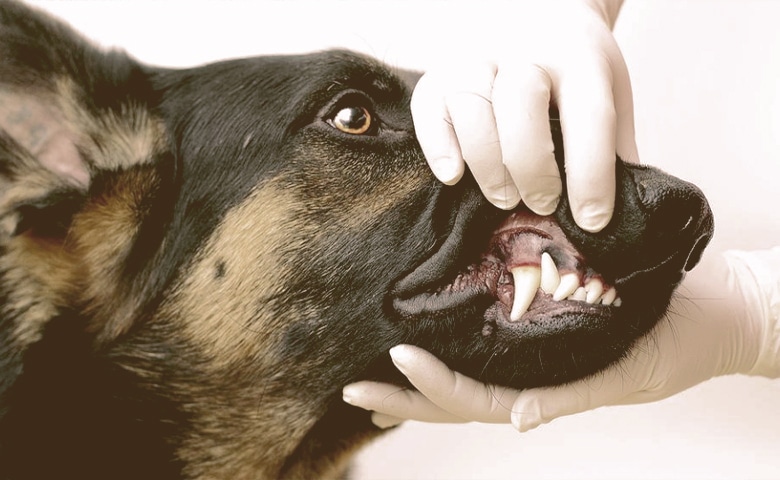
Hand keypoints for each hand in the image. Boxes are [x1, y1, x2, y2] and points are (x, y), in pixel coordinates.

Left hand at [343, 248, 779, 430]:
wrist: (716, 308)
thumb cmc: (679, 343)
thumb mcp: (629, 375)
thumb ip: (571, 396)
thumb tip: (515, 422)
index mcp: (546, 388)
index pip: (475, 398)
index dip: (434, 386)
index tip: (394, 362)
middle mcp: (530, 371)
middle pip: (455, 393)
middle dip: (403, 397)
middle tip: (349, 388)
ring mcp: (533, 350)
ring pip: (465, 368)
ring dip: (417, 375)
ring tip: (371, 370)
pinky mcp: (542, 317)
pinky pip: (489, 331)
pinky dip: (452, 333)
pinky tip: (426, 325)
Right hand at [411, 0, 636, 231]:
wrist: (528, 4)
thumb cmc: (568, 62)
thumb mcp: (605, 87)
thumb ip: (613, 143)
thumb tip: (626, 209)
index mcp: (578, 55)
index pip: (588, 115)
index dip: (591, 174)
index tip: (592, 220)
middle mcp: (524, 49)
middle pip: (521, 104)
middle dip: (532, 168)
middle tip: (542, 205)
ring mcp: (475, 56)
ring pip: (471, 106)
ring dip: (487, 164)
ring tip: (503, 198)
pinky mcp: (438, 73)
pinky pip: (429, 109)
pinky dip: (438, 146)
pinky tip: (453, 175)